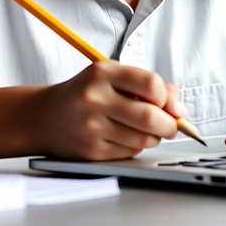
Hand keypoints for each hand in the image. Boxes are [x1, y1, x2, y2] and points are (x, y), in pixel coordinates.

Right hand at [34, 60, 186, 159]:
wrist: (45, 116)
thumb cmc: (87, 93)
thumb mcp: (114, 76)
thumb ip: (150, 85)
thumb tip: (180, 110)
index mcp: (103, 73)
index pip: (151, 84)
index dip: (167, 97)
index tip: (166, 102)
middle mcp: (95, 99)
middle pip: (150, 117)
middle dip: (169, 124)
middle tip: (169, 124)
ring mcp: (91, 127)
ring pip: (144, 139)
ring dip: (154, 137)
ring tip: (144, 128)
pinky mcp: (91, 151)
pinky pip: (131, 152)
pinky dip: (136, 146)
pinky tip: (124, 136)